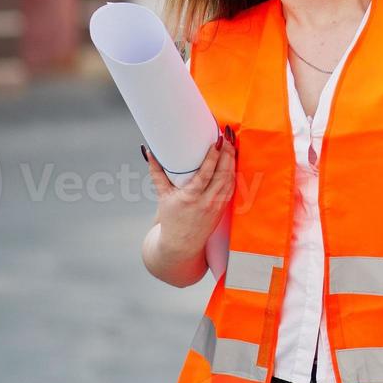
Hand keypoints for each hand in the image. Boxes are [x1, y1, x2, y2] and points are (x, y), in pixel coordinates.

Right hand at [145, 132, 235, 261]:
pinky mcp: (223, 207)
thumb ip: (156, 173)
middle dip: (226, 154)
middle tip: (225, 137)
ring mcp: (217, 205)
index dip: (213, 157)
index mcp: (190, 198)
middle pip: (222, 174)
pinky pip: (232, 186)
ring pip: (230, 179)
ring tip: (230, 144)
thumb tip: (149, 152)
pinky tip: (232, 161)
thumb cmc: (171, 219)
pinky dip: (233, 172)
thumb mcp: (162, 196)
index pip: (206, 174)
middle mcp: (206, 202)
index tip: (216, 142)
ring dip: (232, 161)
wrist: (181, 244)